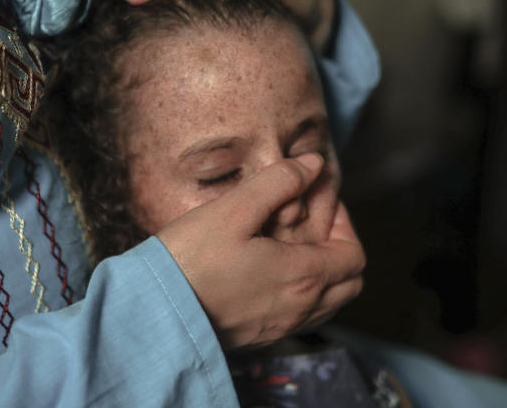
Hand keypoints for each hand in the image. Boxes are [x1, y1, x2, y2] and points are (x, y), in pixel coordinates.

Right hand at [155, 153, 365, 348]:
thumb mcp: (232, 209)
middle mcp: (300, 309)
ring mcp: (280, 329)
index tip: (318, 205)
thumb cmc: (190, 260)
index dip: (345, 224)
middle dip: (341, 250)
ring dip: (324, 275)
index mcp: (302, 276)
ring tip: (293, 248)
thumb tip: (313, 165)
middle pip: (349, 285)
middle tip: (313, 226)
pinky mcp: (259, 341)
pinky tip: (271, 276)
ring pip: (328, 306)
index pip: (353, 255)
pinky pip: (301, 320)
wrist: (153, 316)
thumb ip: (278, 182)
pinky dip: (303, 296)